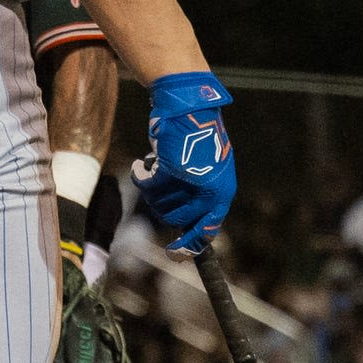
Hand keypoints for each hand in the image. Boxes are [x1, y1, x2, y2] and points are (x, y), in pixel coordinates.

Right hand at [135, 72, 236, 252]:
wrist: (188, 107)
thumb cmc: (196, 137)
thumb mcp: (208, 169)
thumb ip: (200, 195)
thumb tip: (185, 226)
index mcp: (222, 192)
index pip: (207, 229)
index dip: (190, 246)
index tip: (175, 254)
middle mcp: (210, 191)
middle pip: (176, 219)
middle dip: (163, 205)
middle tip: (159, 186)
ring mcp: (191, 182)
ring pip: (159, 203)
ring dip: (152, 186)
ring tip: (156, 166)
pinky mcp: (171, 170)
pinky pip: (146, 186)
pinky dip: (140, 175)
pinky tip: (141, 164)